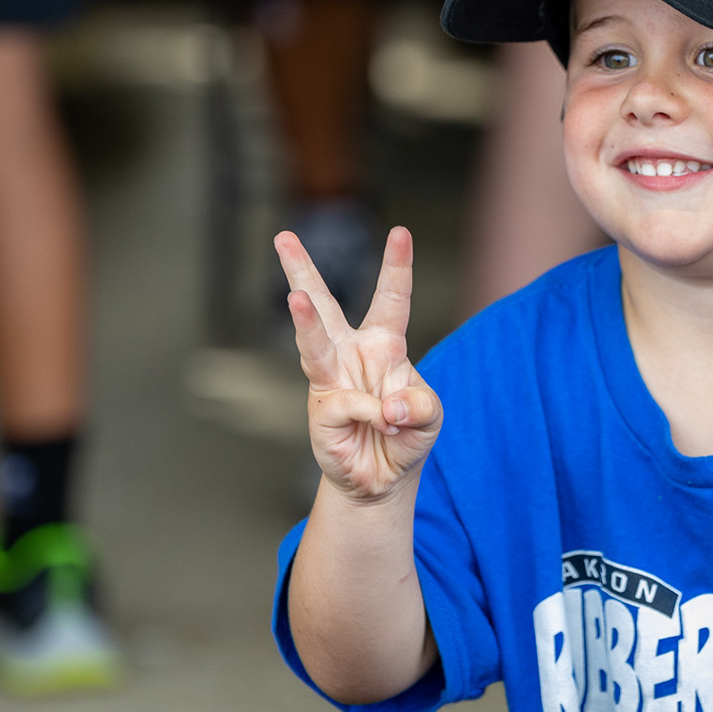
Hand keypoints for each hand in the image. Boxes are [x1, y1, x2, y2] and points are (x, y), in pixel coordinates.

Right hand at [275, 226, 442, 501]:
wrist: (382, 479)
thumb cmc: (405, 436)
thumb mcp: (430, 415)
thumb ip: (420, 405)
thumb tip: (389, 406)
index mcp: (384, 345)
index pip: (392, 299)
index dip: (396, 266)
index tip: (399, 232)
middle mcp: (351, 354)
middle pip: (324, 304)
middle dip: (301, 270)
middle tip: (282, 236)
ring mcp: (332, 379)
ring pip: (313, 343)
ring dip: (305, 323)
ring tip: (294, 298)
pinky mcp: (322, 408)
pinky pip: (349, 404)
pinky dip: (372, 415)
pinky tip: (381, 425)